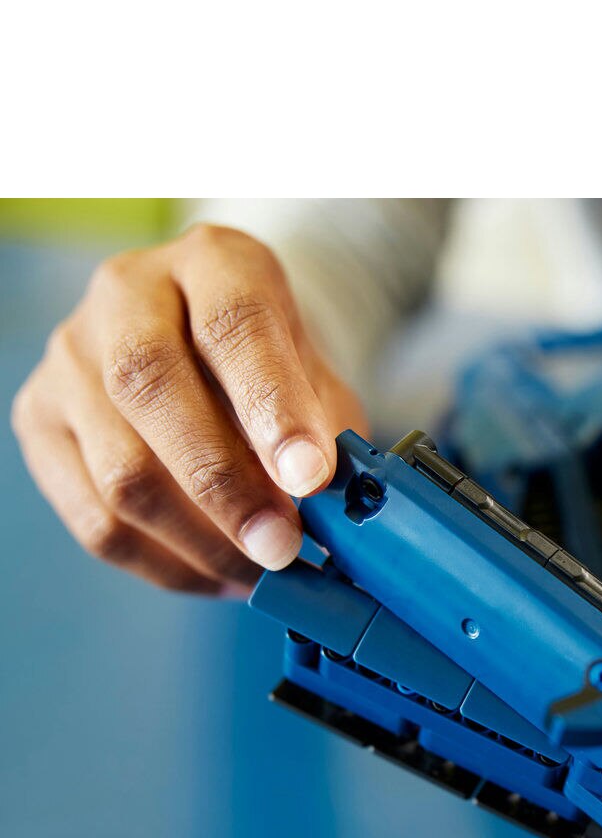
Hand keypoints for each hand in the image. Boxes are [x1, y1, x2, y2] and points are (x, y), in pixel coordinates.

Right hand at [10, 224, 368, 595]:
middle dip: (225, 487)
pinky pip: (96, 521)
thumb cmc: (277, 370)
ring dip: (200, 541)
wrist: (218, 352)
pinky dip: (168, 564)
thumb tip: (321, 507)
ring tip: (261, 570)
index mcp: (212, 262)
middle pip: (151, 389)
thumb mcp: (319, 380)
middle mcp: (126, 293)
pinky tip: (220, 575)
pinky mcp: (41, 422)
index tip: (310, 476)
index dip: (272, 405)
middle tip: (282, 547)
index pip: (232, 323)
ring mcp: (70, 356)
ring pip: (119, 471)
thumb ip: (324, 433)